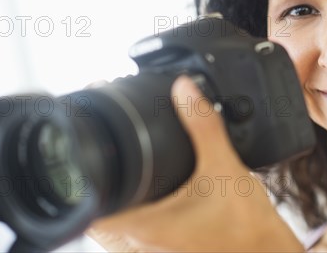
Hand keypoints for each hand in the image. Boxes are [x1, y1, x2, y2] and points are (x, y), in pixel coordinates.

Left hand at [88, 76, 303, 251]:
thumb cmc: (247, 227)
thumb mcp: (224, 168)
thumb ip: (203, 125)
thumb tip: (184, 89)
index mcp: (146, 227)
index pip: (89, 210)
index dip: (80, 182)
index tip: (84, 157)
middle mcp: (143, 244)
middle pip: (98, 215)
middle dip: (99, 184)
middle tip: (108, 153)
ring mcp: (154, 250)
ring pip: (117, 225)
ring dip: (116, 199)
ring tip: (127, 169)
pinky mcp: (169, 249)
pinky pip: (138, 231)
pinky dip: (137, 209)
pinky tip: (153, 191)